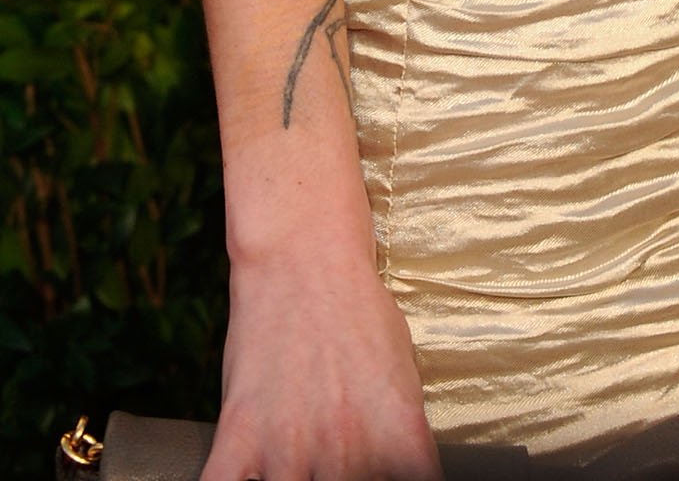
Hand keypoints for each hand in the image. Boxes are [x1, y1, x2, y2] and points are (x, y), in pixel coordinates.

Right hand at [206, 238, 439, 480]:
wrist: (305, 257)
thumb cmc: (359, 313)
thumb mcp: (401, 378)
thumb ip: (396, 439)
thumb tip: (397, 470)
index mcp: (397, 434)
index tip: (386, 477)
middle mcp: (346, 449)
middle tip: (333, 464)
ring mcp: (289, 446)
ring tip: (295, 466)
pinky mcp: (238, 437)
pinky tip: (246, 476)